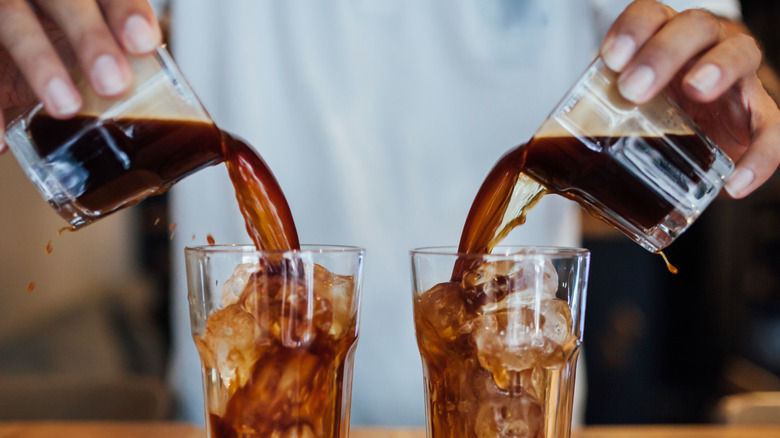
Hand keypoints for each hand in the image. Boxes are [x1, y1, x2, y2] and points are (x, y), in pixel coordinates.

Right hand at [0, 0, 161, 150]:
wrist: (17, 27)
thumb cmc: (62, 36)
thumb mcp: (91, 37)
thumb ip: (120, 59)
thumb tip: (165, 116)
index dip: (126, 11)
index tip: (143, 43)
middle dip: (89, 38)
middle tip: (113, 83)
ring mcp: (5, 8)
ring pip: (13, 20)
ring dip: (40, 63)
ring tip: (66, 107)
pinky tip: (2, 140)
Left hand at [599, 0, 779, 198]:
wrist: (700, 130)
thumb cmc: (654, 107)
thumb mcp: (623, 105)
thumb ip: (596, 114)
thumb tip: (547, 157)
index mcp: (665, 37)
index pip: (651, 15)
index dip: (633, 30)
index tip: (611, 59)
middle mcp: (705, 45)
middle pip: (694, 28)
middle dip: (663, 52)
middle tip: (634, 87)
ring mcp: (737, 76)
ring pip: (739, 54)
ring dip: (717, 68)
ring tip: (695, 89)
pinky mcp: (758, 113)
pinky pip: (772, 129)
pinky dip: (760, 155)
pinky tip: (736, 182)